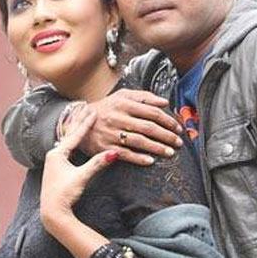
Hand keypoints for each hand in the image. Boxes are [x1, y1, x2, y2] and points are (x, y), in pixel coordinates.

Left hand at [41, 105, 118, 227]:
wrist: (53, 211)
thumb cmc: (64, 193)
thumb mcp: (82, 177)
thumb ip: (97, 163)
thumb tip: (114, 152)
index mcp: (57, 154)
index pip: (75, 135)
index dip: (86, 123)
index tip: (94, 111)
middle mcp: (53, 155)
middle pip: (69, 135)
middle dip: (79, 122)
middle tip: (86, 108)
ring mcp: (53, 162)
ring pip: (67, 142)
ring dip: (75, 130)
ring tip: (81, 118)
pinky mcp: (56, 169)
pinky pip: (66, 150)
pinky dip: (73, 142)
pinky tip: (75, 140)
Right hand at [61, 90, 183, 165]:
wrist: (78, 121)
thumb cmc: (105, 108)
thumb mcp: (122, 96)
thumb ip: (144, 97)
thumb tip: (164, 103)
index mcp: (123, 103)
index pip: (152, 112)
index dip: (168, 121)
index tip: (177, 128)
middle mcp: (117, 118)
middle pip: (148, 128)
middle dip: (167, 136)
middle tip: (178, 142)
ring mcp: (111, 133)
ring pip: (139, 141)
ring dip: (157, 148)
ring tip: (169, 152)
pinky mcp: (105, 147)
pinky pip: (125, 154)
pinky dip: (139, 158)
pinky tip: (150, 160)